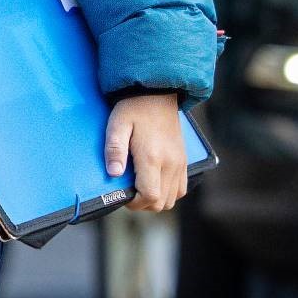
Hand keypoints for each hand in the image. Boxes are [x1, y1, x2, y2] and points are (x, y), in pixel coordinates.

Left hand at [106, 93, 188, 212]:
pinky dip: (168, 192)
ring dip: (156, 199)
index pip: (150, 196)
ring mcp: (180, 163)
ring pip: (172, 199)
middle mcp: (170, 163)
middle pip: (162, 203)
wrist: (157, 93)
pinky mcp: (184, 160)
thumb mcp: (117, 125)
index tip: (123, 195)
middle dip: (143, 204)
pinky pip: (181, 188)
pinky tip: (154, 182)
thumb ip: (114, 150)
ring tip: (140, 187)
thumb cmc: (133, 109)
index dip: (135, 203)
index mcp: (153, 157)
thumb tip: (114, 174)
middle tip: (128, 192)